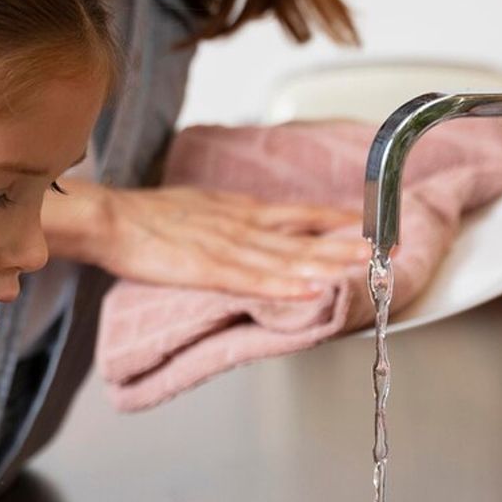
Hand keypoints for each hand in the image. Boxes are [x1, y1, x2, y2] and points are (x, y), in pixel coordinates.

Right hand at [46, 181, 370, 298]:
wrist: (108, 217)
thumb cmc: (148, 219)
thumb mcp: (205, 209)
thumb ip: (237, 222)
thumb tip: (266, 231)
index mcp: (242, 212)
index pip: (304, 215)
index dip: (343, 221)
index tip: (378, 225)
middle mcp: (243, 225)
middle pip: (306, 237)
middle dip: (352, 244)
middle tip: (393, 248)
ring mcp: (226, 246)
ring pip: (288, 258)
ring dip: (330, 264)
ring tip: (366, 268)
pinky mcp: (205, 268)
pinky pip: (251, 280)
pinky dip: (283, 286)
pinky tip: (310, 291)